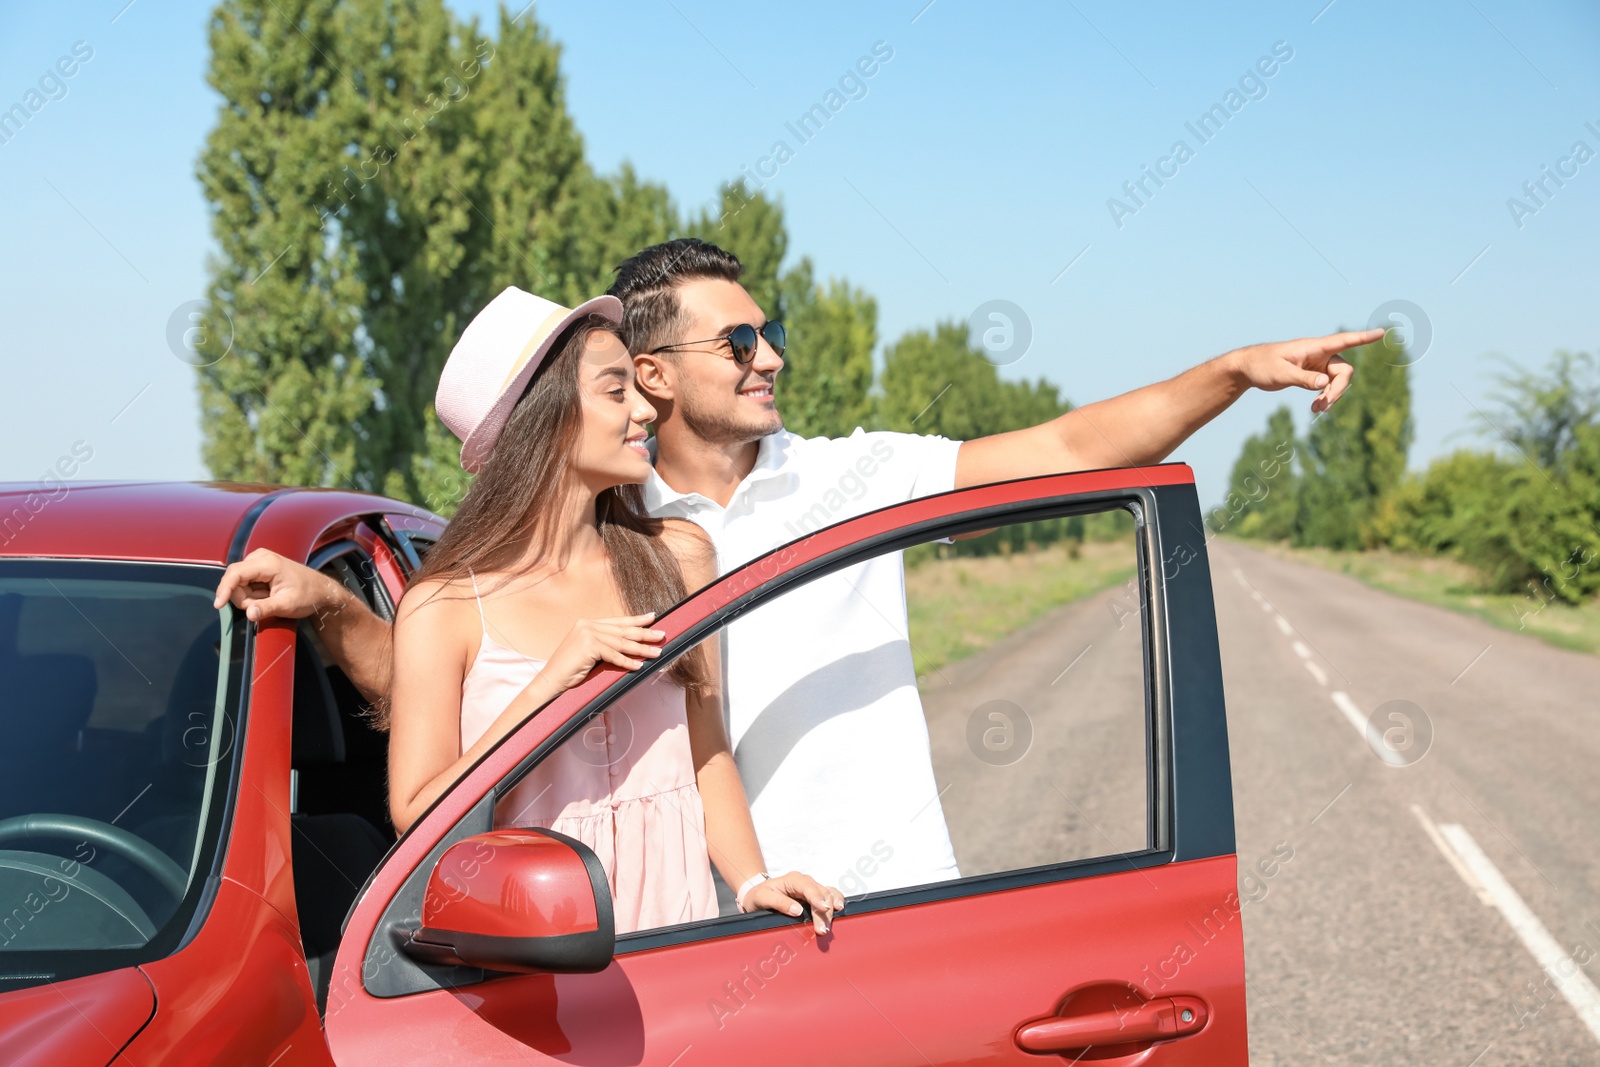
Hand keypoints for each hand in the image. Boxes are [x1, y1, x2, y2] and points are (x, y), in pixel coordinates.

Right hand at [213, 548, 346, 622]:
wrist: (321, 590)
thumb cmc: (308, 595)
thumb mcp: (287, 605)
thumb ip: (266, 608)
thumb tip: (249, 614)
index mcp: (268, 563)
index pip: (235, 573)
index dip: (224, 589)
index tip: (218, 605)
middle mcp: (261, 557)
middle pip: (235, 580)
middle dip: (243, 598)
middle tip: (263, 606)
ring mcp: (259, 560)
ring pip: (238, 583)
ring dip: (249, 597)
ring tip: (269, 600)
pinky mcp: (258, 567)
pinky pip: (245, 583)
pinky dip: (253, 594)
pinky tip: (267, 596)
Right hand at [539, 613, 664, 691]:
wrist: (551, 681)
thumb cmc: (570, 671)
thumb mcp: (589, 653)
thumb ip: (604, 645)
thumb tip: (629, 645)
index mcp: (587, 623)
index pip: (617, 621)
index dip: (636, 620)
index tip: (652, 618)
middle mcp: (587, 625)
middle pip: (622, 630)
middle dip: (644, 633)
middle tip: (662, 635)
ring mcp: (587, 633)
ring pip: (621, 642)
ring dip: (642, 649)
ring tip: (657, 652)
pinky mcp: (588, 645)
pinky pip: (614, 655)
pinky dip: (628, 662)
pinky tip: (639, 666)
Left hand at [742, 872, 846, 934]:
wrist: (757, 895)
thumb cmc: (759, 895)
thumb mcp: (762, 898)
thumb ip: (779, 902)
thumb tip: (797, 910)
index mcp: (793, 879)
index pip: (808, 888)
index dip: (817, 898)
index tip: (823, 909)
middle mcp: (805, 882)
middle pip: (821, 894)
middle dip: (824, 912)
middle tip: (822, 930)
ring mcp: (812, 888)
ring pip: (828, 894)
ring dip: (831, 909)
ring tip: (829, 926)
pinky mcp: (815, 896)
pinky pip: (830, 895)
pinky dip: (836, 901)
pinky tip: (840, 909)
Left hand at [1226, 328, 1383, 413]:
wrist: (1248, 367)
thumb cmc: (1262, 366)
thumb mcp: (1281, 374)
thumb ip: (1303, 378)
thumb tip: (1324, 383)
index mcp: (1313, 347)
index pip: (1343, 340)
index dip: (1363, 338)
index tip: (1381, 332)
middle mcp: (1319, 354)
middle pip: (1343, 370)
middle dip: (1338, 390)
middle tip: (1323, 406)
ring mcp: (1317, 364)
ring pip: (1337, 380)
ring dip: (1331, 396)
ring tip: (1315, 410)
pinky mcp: (1313, 373)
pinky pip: (1328, 385)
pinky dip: (1325, 396)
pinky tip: (1315, 407)